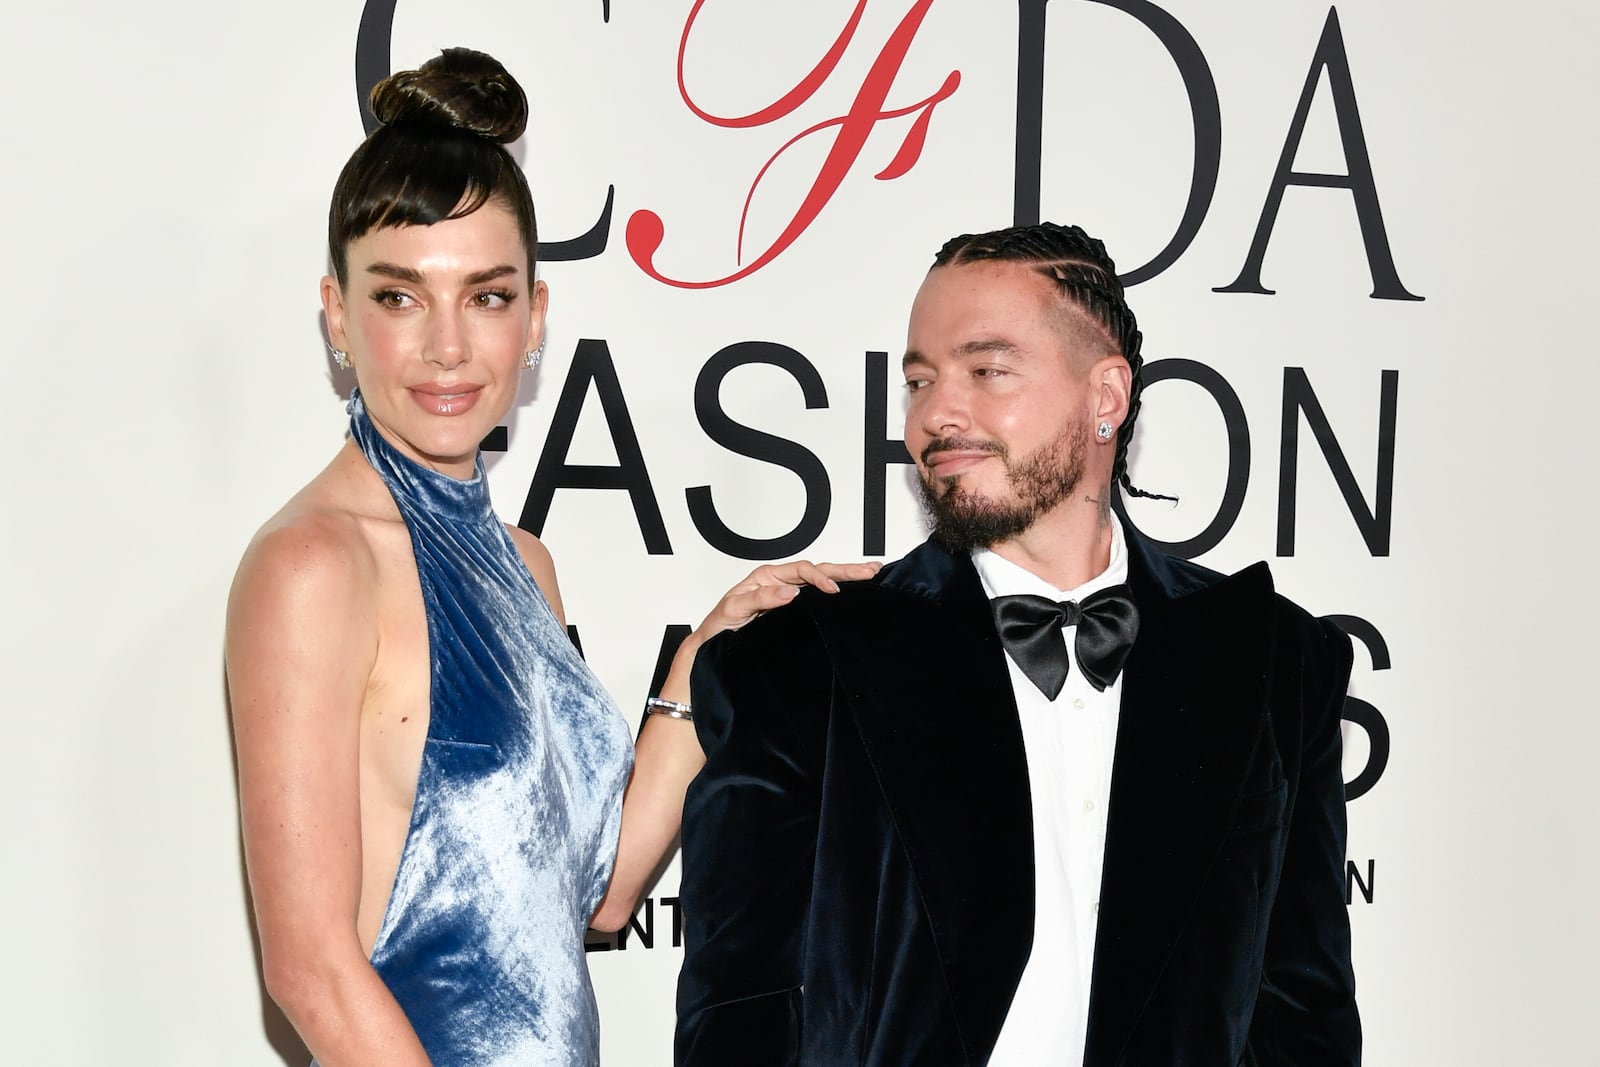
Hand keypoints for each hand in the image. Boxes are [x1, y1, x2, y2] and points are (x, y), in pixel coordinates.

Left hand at [693, 560, 880, 642]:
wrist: (711, 648)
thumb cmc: (718, 627)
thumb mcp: (734, 611)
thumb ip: (759, 599)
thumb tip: (789, 592)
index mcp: (767, 578)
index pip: (801, 570)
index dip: (819, 578)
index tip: (833, 590)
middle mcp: (780, 583)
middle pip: (818, 571)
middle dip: (845, 570)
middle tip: (871, 570)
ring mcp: (787, 597)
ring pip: (821, 582)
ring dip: (846, 577)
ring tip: (871, 574)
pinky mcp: (793, 613)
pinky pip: (818, 599)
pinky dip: (838, 593)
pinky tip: (853, 592)